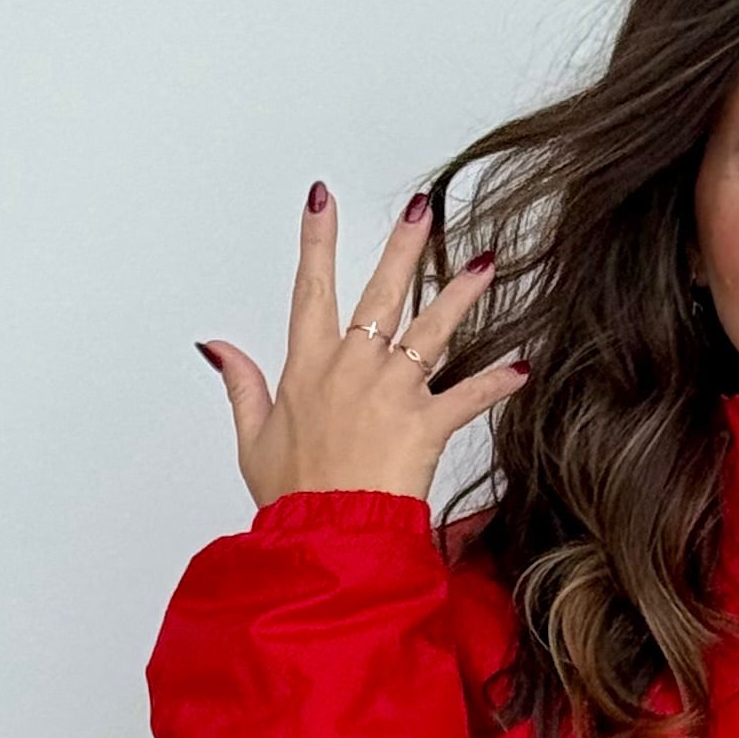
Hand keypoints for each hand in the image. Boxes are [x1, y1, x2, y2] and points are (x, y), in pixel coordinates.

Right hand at [200, 186, 526, 504]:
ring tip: (485, 264)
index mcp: (308, 369)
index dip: (315, 241)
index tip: (321, 200)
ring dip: (461, 294)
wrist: (325, 537)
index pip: (310, 290)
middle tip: (421, 208)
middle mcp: (352, 369)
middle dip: (403, 246)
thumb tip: (218, 347)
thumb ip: (241, 384)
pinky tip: (521, 367)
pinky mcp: (423, 425)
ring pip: (431, 330)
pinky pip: (467, 398)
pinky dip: (495, 384)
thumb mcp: (253, 439)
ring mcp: (390, 394)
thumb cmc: (293, 498)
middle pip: (381, 293)